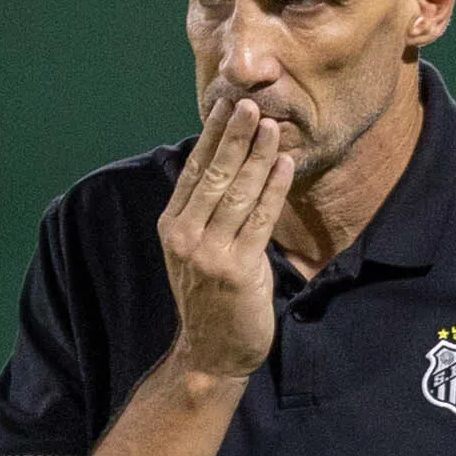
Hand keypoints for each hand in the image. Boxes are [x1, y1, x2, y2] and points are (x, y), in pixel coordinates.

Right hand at [159, 98, 294, 378]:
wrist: (211, 352)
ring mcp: (209, 253)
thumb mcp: (195, 250)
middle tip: (251, 104)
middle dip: (235, 136)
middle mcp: (185, 236)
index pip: (194, 170)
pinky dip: (273, 188)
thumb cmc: (211, 297)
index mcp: (171, 225)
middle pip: (214, 174)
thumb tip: (225, 163)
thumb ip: (204, 212)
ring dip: (258, 155)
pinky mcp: (237, 269)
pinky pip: (259, 219)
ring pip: (238, 192)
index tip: (227, 105)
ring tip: (273, 125)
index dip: (211, 135)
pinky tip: (284, 164)